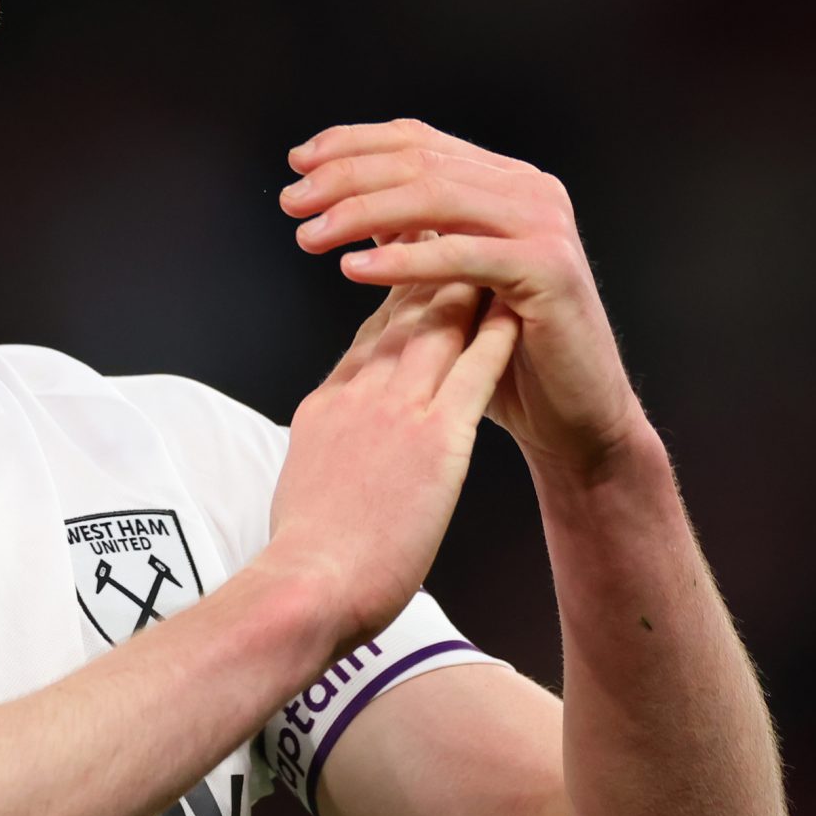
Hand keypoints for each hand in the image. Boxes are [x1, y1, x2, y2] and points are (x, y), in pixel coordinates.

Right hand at [266, 275, 518, 650]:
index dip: (393, 296)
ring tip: (491, 249)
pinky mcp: (435, 441)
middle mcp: (359, 397)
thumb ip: (319, 460)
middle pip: (399, 316)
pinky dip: (496, 334)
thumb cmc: (303, 560)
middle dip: (429, 268)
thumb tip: (322, 463)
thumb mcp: (299, 488)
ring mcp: (395, 413)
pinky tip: (516, 307)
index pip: (366, 339)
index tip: (412, 267)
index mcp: (326, 408)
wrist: (306, 586)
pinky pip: (473, 373)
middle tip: (454, 229)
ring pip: (435, 328)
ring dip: (466, 284)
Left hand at [281, 118, 647, 478]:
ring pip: (436, 197)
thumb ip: (411, 233)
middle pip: (419, 161)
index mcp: (504, 181)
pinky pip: (462, 255)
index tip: (298, 163)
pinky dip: (404, 259)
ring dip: (362, 212)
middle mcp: (529, 190)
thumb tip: (347, 199)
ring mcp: (544, 224)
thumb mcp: (447, 281)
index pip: (417, 140)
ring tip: (310, 236)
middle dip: (345, 177)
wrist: (571, 411)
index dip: (351, 144)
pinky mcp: (549, 269)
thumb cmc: (506, 353)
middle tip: (292, 202)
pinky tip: (353, 269)